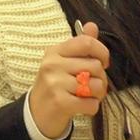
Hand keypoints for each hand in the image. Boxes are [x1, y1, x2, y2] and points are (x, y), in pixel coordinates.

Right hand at [29, 21, 109, 137]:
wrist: (36, 114)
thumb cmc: (55, 85)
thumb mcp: (64, 61)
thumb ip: (80, 45)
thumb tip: (92, 26)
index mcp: (55, 51)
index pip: (86, 42)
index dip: (102, 52)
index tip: (103, 62)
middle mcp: (53, 64)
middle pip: (95, 66)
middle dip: (102, 78)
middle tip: (94, 86)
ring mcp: (55, 83)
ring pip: (96, 85)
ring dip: (98, 94)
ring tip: (88, 96)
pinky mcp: (60, 102)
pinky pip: (91, 104)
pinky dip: (92, 107)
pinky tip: (83, 106)